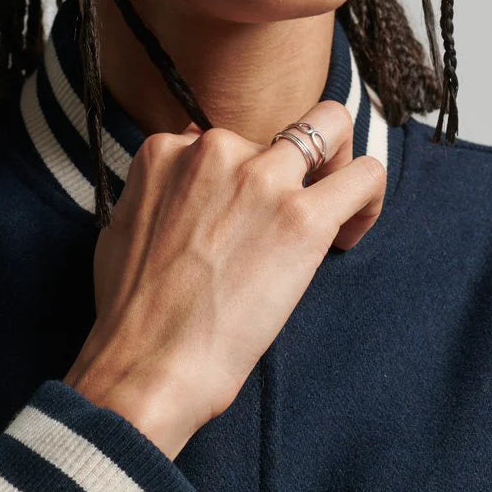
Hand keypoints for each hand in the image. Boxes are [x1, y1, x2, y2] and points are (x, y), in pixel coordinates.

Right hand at [63, 100, 385, 458]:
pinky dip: (367, 198)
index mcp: (167, 148)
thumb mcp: (124, 224)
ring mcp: (260, 178)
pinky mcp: (302, 217)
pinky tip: (350, 233)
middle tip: (296, 212)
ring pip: (331, 128)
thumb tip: (186, 184)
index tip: (252, 214)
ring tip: (331, 219)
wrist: (146, 362)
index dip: (246, 176)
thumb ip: (161, 190)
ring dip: (336, 169)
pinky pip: (364, 175)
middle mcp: (215, 149)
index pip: (227, 138)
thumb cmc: (130, 310)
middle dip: (294, 168)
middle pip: (278, 133)